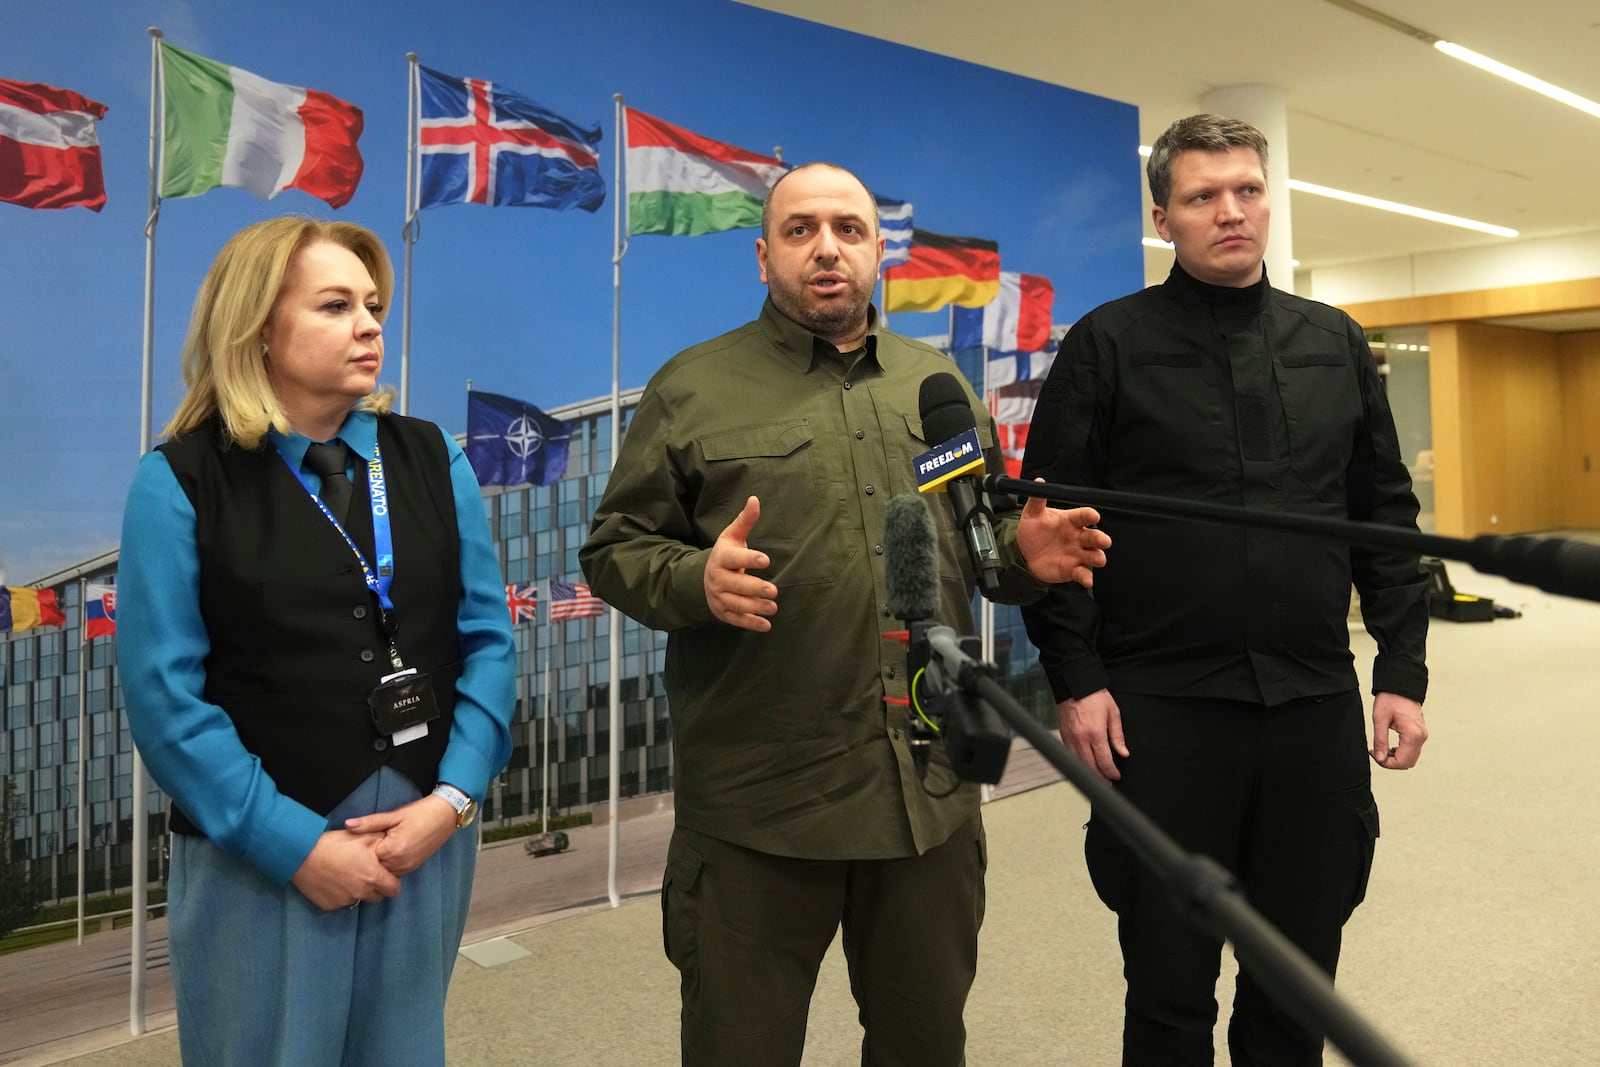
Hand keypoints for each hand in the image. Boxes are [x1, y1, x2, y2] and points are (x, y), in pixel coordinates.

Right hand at [289, 829, 402, 909]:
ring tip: (347, 874)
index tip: (384, 873)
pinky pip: (342, 902)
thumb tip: (394, 845)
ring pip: (359, 899)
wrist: (302, 854)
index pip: (394, 889)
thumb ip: (382, 843)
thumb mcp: (363, 837)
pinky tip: (334, 880)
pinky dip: (341, 894)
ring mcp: (344, 901)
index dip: (392, 881)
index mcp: (372, 877)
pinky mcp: (330, 905)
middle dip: (376, 886)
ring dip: (358, 890)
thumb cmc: (335, 844)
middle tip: (365, 872)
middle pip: (377, 896)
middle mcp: (361, 893)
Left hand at [344, 795, 458, 875]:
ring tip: (374, 848)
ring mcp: (408, 867)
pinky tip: (387, 851)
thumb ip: (369, 822)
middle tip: (362, 846)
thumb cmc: (420, 813)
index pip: (366, 858)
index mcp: (392, 850)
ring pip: (384, 871)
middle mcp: (400, 863)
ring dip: (378, 862)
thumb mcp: (394, 815)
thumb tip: (348, 824)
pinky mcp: (413, 867)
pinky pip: (394, 870)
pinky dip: (388, 863)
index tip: (355, 842)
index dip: (360, 850)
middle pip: (374, 867)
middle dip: (367, 858)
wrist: (446, 815)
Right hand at [704, 495, 778, 631]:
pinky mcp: (722, 613)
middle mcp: (717, 579)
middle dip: (754, 589)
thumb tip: (755, 499)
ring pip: (736, 604)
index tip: (766, 559)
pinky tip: (766, 625)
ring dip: (755, 608)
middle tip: (773, 590)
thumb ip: (745, 520)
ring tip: (773, 607)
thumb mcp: (732, 536)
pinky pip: (736, 620)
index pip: (733, 559)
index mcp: (720, 558)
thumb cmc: (726, 554)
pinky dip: (750, 624)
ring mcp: (718, 597)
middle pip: (735, 585)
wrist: (703, 578)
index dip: (749, 558)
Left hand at [1017, 486, 1109, 587]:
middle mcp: (1078, 537)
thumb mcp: (1032, 514)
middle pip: (1094, 537)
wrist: (1023, 553)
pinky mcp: (1073, 569)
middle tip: (1104, 541)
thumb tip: (1038, 482)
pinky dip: (1086, 577)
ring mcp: (1077, 553)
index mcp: (1071, 521)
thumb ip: (1037, 500)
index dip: (1090, 515)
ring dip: (1098, 557)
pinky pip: (1083, 573)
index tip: (1094, 516)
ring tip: (1099, 559)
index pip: (1084, 516)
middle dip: (1101, 539)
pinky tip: (1086, 580)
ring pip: (1093, 555)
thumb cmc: (1032, 531)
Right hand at [1059, 689, 1127, 782]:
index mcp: (1096, 733)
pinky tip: (1085, 764)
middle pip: (1090, 767)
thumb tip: (1124, 753)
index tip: (1116, 775)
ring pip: (1078, 764)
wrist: (1075, 684)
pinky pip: (1070, 755)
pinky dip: (1078, 763)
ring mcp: (1070, 738)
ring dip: (1088, 773)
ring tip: (1097, 777)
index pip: (1105, 761)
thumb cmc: (1095, 696)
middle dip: (1100, 778)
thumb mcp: (1113, 714)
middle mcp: (1081, 738)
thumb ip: (1118, 736)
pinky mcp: (1063, 735)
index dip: (1112, 772)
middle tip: (1107, 783)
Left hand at [1371, 692, 1426, 768]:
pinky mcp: (1420, 733)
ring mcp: (1422, 735)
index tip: (1373, 753)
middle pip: (1407, 763)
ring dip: (1396, 758)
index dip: (1385, 763)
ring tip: (1381, 749)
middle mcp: (1421, 737)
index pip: (1401, 761)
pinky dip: (1401, 753)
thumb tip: (1380, 758)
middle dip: (1390, 762)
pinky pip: (1412, 751)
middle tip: (1376, 752)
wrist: (1401, 686)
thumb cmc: (1389, 699)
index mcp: (1412, 735)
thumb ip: (1380, 740)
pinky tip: (1389, 747)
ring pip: (1411, 759)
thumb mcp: (1380, 719)